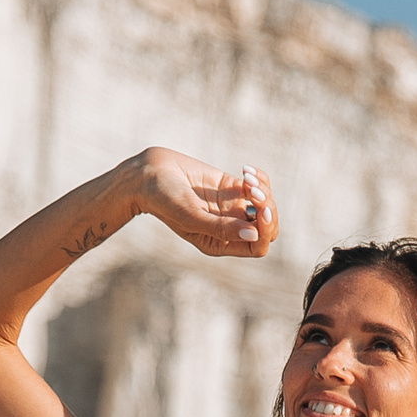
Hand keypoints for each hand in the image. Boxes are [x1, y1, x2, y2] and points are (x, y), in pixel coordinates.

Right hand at [127, 148, 277, 258]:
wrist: (149, 174)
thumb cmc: (164, 200)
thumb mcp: (190, 216)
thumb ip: (220, 228)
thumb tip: (254, 234)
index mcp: (219, 244)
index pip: (256, 246)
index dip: (265, 230)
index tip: (260, 210)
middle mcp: (228, 228)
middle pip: (265, 227)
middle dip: (267, 209)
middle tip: (254, 191)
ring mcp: (231, 207)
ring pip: (265, 205)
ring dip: (263, 190)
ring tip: (247, 178)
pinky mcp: (231, 187)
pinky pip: (258, 185)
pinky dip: (258, 177)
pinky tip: (245, 169)